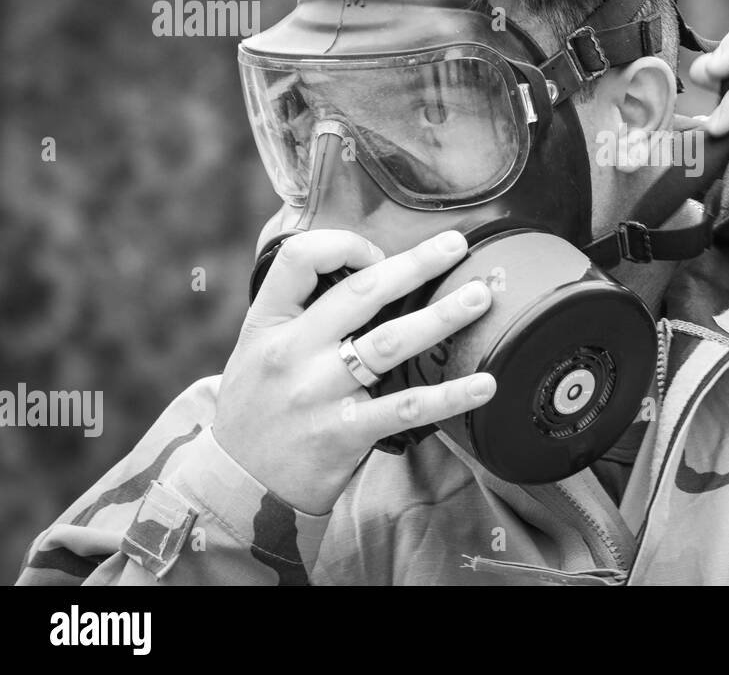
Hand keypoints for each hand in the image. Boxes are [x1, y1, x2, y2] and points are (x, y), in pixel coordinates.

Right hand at [213, 229, 494, 514]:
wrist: (238, 489)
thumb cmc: (257, 411)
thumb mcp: (255, 351)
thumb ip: (298, 313)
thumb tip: (363, 273)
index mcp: (267, 324)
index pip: (299, 259)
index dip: (345, 245)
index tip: (379, 254)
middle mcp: (292, 352)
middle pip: (362, 291)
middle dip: (416, 263)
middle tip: (455, 246)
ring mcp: (318, 393)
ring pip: (391, 341)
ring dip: (442, 316)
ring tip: (480, 298)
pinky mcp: (345, 433)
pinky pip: (407, 407)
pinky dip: (451, 395)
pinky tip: (484, 384)